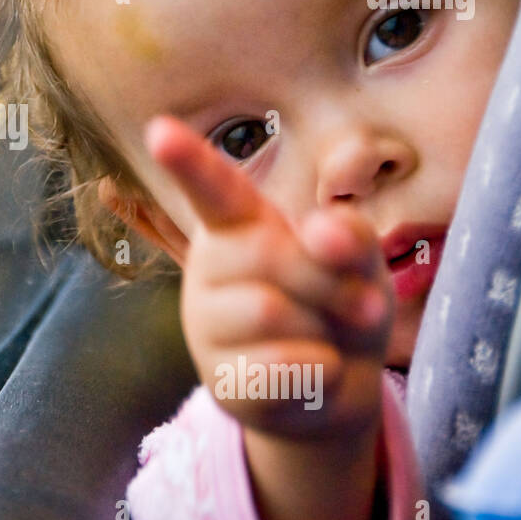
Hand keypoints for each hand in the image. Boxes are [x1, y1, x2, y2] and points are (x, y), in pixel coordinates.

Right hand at [144, 115, 392, 443]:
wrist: (338, 389)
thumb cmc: (341, 305)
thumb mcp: (359, 258)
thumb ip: (346, 233)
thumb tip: (322, 234)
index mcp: (237, 225)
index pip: (212, 188)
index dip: (187, 160)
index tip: (159, 130)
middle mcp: (210, 269)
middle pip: (268, 254)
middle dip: (332, 281)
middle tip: (362, 306)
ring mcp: (206, 327)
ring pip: (271, 312)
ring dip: (328, 330)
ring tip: (330, 340)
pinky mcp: (220, 382)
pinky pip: (281, 367)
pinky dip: (321, 372)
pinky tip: (315, 373)